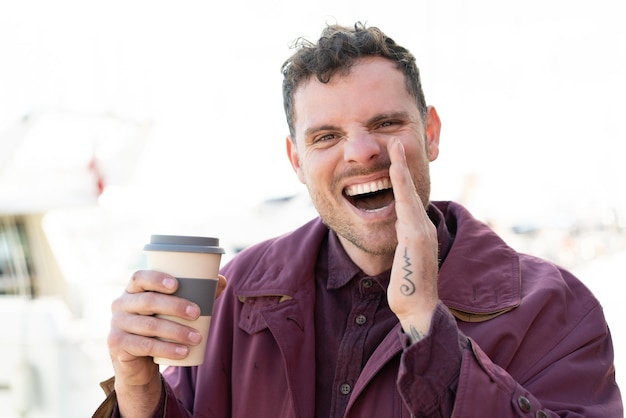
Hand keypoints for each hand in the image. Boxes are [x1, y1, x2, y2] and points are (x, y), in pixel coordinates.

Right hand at [107, 270, 226, 415]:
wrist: (137, 362)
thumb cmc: (159, 326)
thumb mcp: (172, 310)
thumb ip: (195, 294)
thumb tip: (222, 281)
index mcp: (133, 290)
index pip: (139, 277)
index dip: (156, 278)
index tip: (177, 284)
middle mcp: (120, 304)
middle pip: (148, 301)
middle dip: (175, 306)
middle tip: (197, 313)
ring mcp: (116, 325)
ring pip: (149, 325)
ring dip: (176, 331)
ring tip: (197, 337)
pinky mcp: (118, 345)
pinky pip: (144, 345)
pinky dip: (166, 349)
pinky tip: (182, 352)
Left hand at [387, 139, 438, 342]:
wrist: (418, 308)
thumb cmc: (408, 287)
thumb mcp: (403, 257)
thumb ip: (401, 239)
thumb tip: (395, 226)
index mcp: (418, 231)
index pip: (409, 198)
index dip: (403, 176)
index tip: (396, 157)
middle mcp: (423, 227)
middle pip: (412, 190)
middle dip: (404, 164)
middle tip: (397, 141)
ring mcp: (421, 231)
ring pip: (410, 194)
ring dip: (402, 169)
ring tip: (396, 148)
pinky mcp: (415, 238)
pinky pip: (406, 206)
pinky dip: (401, 186)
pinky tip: (394, 171)